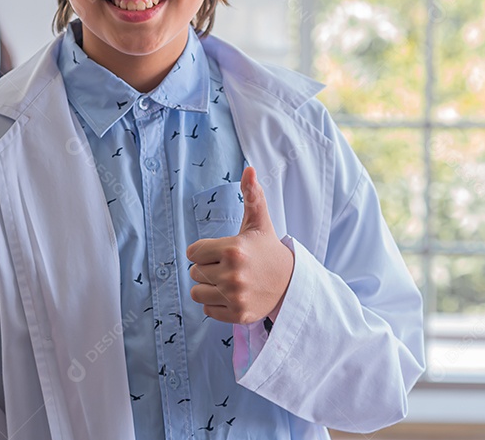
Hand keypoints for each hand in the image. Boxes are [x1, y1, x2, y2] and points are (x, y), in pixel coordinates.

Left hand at [186, 167, 293, 324]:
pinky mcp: (238, 315)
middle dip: (208, 269)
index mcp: (233, 249)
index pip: (193, 252)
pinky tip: (233, 296)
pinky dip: (216, 305)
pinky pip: (207, 311)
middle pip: (194, 272)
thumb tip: (249, 169)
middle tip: (229, 267)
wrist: (291, 283)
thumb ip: (251, 195)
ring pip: (197, 293)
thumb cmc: (267, 250)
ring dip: (208, 288)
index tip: (223, 252)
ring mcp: (236, 297)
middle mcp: (233, 274)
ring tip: (229, 282)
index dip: (205, 251)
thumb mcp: (259, 222)